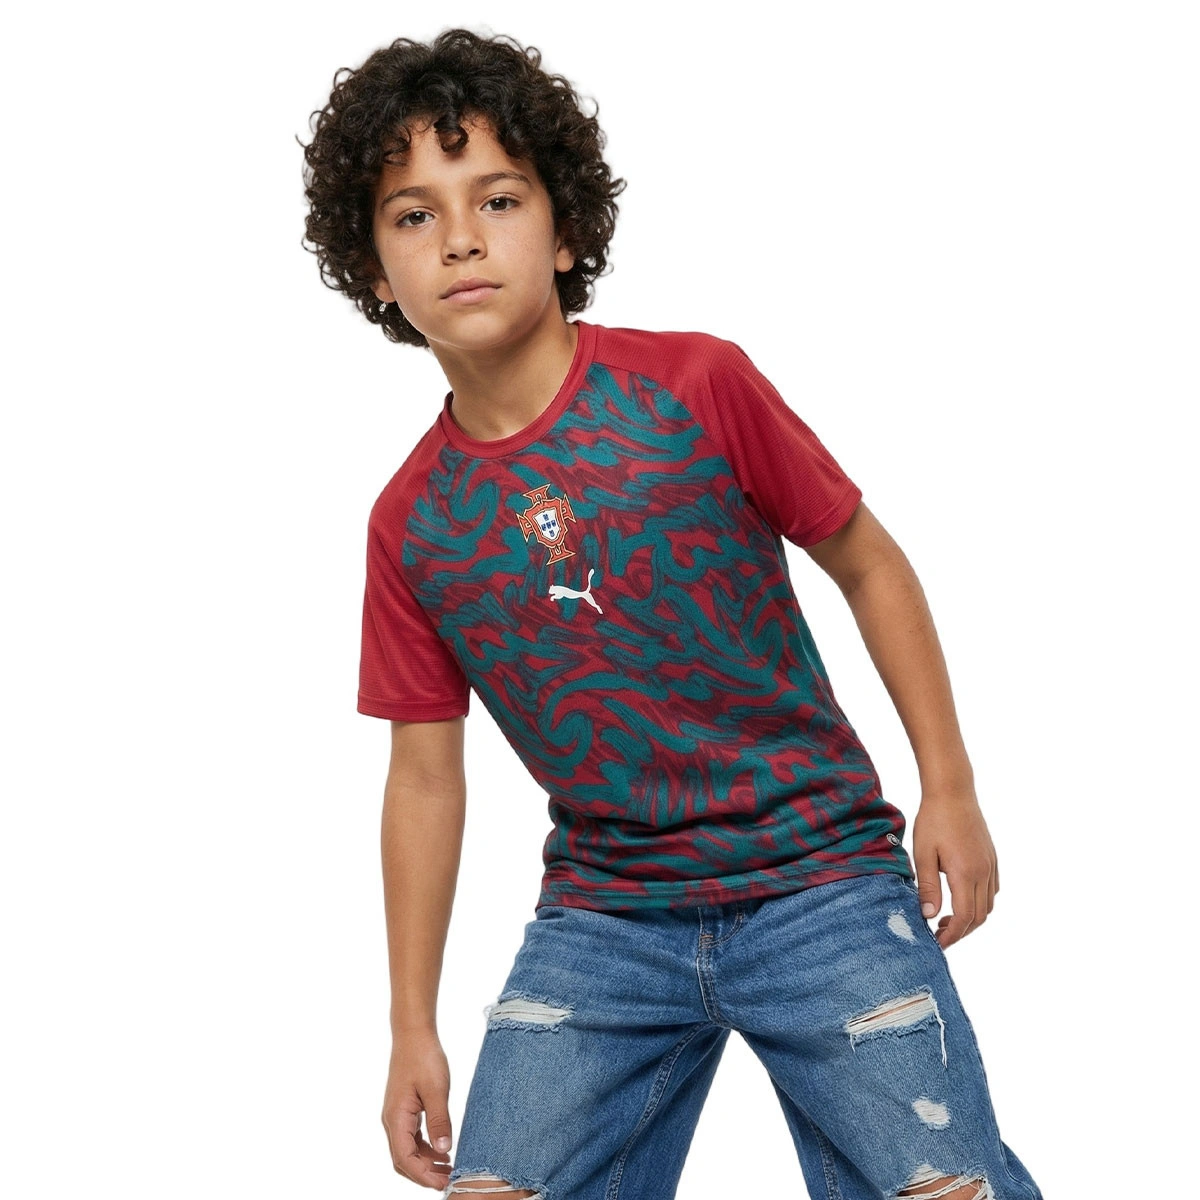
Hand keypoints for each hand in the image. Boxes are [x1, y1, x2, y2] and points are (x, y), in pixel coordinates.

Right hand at [381, 1029, 453, 1189]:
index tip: (444, 1183)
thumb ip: (439, 1121)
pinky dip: (425, 1148)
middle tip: (449, 1180)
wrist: (413, 1034)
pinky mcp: (403, 1109)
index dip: (423, 1176)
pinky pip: (411, 1137)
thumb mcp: (437, 1089)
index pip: (405, 1159)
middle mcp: (392, 1120)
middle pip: (403, 1160)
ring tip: (449, 1168)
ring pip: (407, 1150)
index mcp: (396, 1118)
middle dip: (424, 1174)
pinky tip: (442, 1150)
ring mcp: (396, 1115)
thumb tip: (444, 1151)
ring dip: (425, 1163)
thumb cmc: (424, 1057)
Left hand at [911, 788, 998, 949]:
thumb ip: (927, 887)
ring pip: (989, 905)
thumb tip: (929, 916)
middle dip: (961, 931)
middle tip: (939, 934)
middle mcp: (984, 872)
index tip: (937, 943)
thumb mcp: (924, 854)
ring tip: (947, 919)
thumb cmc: (934, 820)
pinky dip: (980, 902)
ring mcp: (991, 865)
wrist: (952, 792)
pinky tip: (962, 898)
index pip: (965, 917)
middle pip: (980, 916)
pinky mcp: (992, 858)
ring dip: (972, 918)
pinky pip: (992, 889)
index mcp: (966, 873)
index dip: (952, 935)